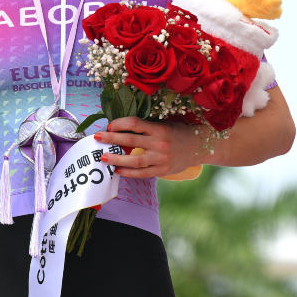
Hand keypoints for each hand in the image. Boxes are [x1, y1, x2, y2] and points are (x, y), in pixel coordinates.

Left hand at [94, 117, 208, 178]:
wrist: (200, 147)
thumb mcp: (164, 124)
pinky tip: (118, 171)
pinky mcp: (163, 171)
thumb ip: (145, 127)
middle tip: (97, 138)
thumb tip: (119, 128)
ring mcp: (161, 158)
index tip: (109, 126)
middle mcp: (159, 143)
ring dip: (116, 159)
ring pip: (134, 160)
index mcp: (159, 129)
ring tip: (103, 158)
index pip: (134, 124)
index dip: (119, 124)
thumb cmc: (178, 132)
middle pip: (130, 140)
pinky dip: (129, 173)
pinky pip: (143, 173)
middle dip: (111, 139)